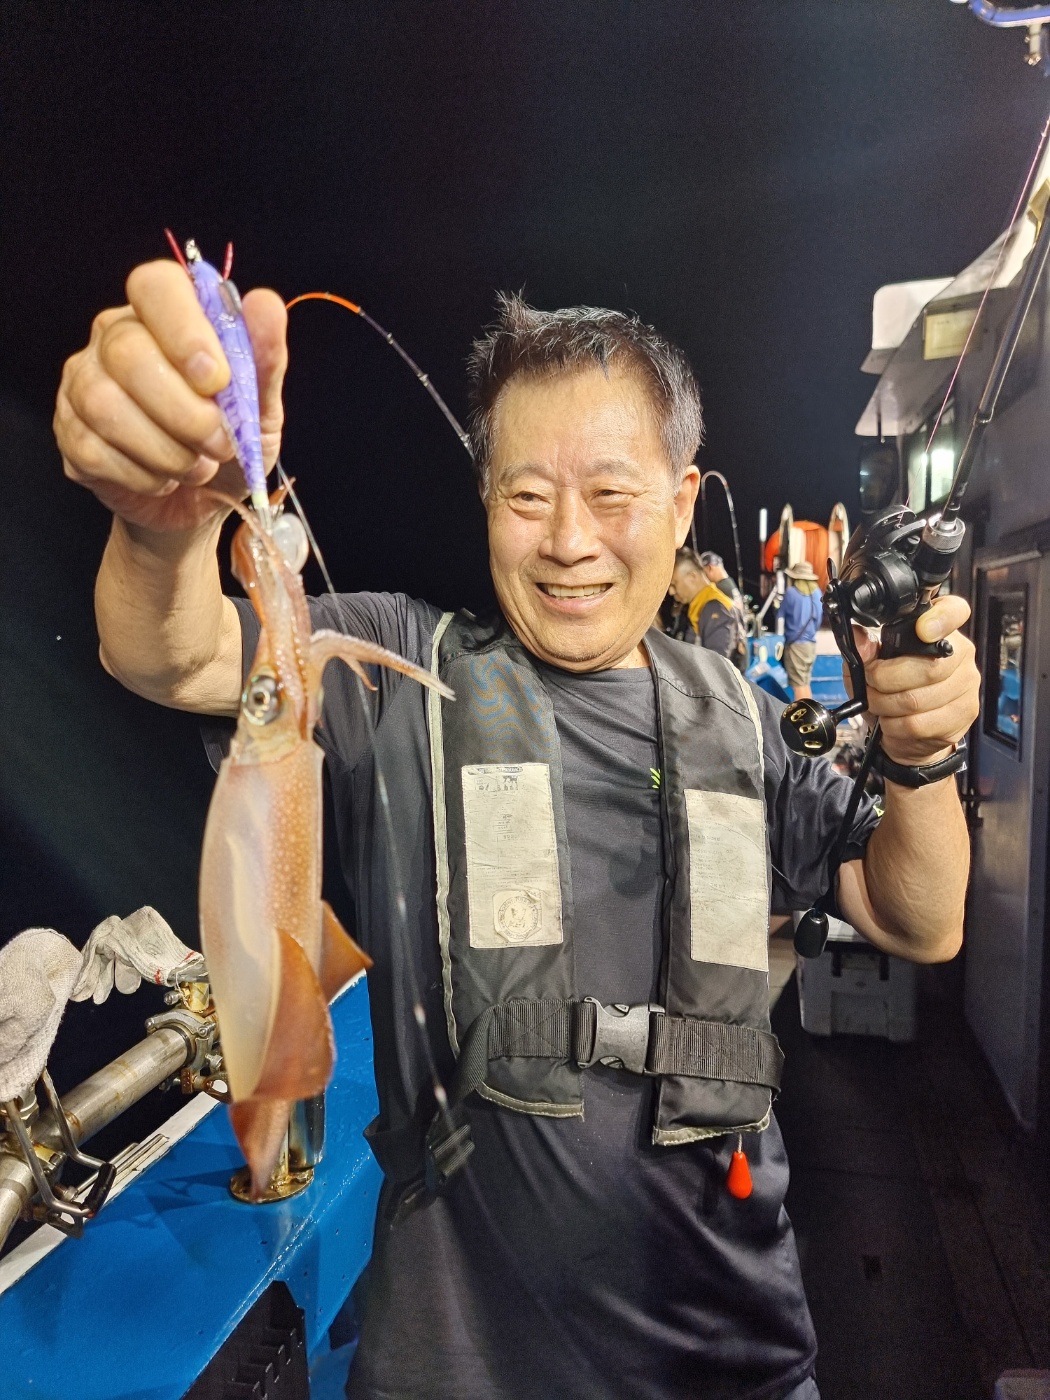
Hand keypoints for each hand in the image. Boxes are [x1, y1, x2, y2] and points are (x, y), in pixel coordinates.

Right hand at [54, 259, 286, 532]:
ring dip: (166, 449)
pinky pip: (93, 449)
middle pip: (127, 351)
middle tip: (221, 443)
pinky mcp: (70, 434)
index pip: (155, 286)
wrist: (203, 506)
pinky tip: (165, 479)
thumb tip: (265, 304)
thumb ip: (264, 358)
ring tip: (197, 467)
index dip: (184, 330)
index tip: (217, 380)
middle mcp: (113, 338)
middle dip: (185, 410)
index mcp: (163, 317)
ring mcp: (83, 383)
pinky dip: (142, 475)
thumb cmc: (230, 446)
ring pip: (105, 403)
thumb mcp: (261, 408)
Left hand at [850, 594, 980, 766]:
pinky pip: (918, 723)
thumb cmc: (892, 693)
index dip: (941, 619)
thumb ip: (864, 651)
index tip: (922, 629)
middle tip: (871, 684)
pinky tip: (892, 722)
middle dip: (885, 680)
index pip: (954, 611)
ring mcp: (967, 685)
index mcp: (941, 631)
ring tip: (878, 705)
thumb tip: (858, 639)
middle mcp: (961, 654)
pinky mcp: (963, 715)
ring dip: (885, 705)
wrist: (911, 736)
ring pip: (917, 699)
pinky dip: (894, 725)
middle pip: (927, 667)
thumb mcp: (869, 667)